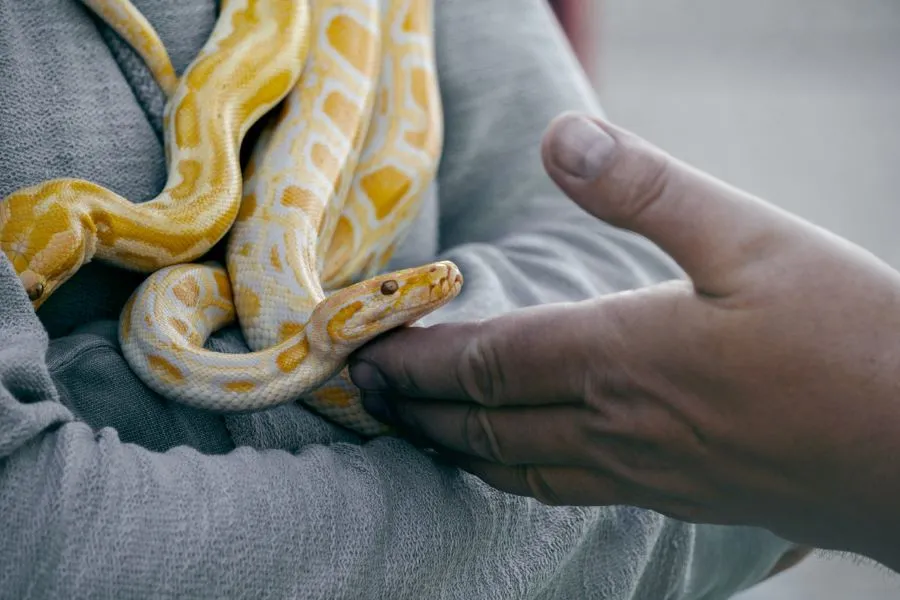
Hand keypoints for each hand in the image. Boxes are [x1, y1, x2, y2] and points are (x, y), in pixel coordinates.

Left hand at [348, 113, 899, 570]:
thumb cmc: (849, 340)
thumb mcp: (750, 238)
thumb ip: (647, 189)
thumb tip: (565, 139)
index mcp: (622, 357)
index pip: (488, 364)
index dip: (421, 359)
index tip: (368, 353)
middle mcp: (617, 425)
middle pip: (487, 424)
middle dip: (420, 409)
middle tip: (367, 398)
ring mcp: (645, 473)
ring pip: (519, 468)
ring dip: (458, 449)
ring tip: (420, 435)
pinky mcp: (678, 497)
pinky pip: (568, 492)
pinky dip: (518, 477)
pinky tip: (517, 469)